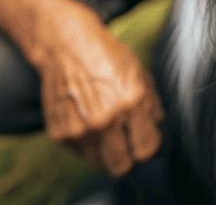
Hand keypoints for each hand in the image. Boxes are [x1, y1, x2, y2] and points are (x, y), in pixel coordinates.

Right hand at [33, 1, 163, 176]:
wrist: (67, 47)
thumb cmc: (107, 59)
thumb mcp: (141, 75)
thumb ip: (152, 107)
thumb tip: (156, 131)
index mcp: (131, 103)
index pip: (146, 150)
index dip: (147, 146)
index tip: (144, 139)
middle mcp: (105, 120)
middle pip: (122, 168)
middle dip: (127, 158)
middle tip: (125, 143)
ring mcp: (80, 130)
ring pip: (99, 165)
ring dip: (105, 153)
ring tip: (104, 129)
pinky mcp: (60, 134)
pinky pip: (80, 153)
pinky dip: (85, 143)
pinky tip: (86, 120)